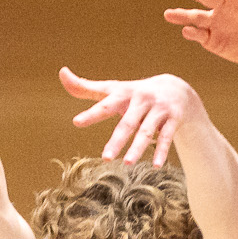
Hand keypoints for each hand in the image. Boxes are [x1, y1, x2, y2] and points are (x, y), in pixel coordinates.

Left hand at [59, 69, 202, 166]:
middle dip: (117, 140)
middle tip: (106, 158)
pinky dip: (161, 151)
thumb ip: (86, 87)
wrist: (176, 89)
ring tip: (127, 164)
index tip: (76, 122)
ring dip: (138, 148)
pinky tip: (156, 165)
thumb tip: (62, 73)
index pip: (106, 104)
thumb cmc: (135, 93)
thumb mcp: (113, 89)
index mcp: (124, 93)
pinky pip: (166, 137)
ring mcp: (158, 109)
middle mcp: (141, 100)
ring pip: (146, 131)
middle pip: (127, 123)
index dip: (92, 113)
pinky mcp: (173, 118)